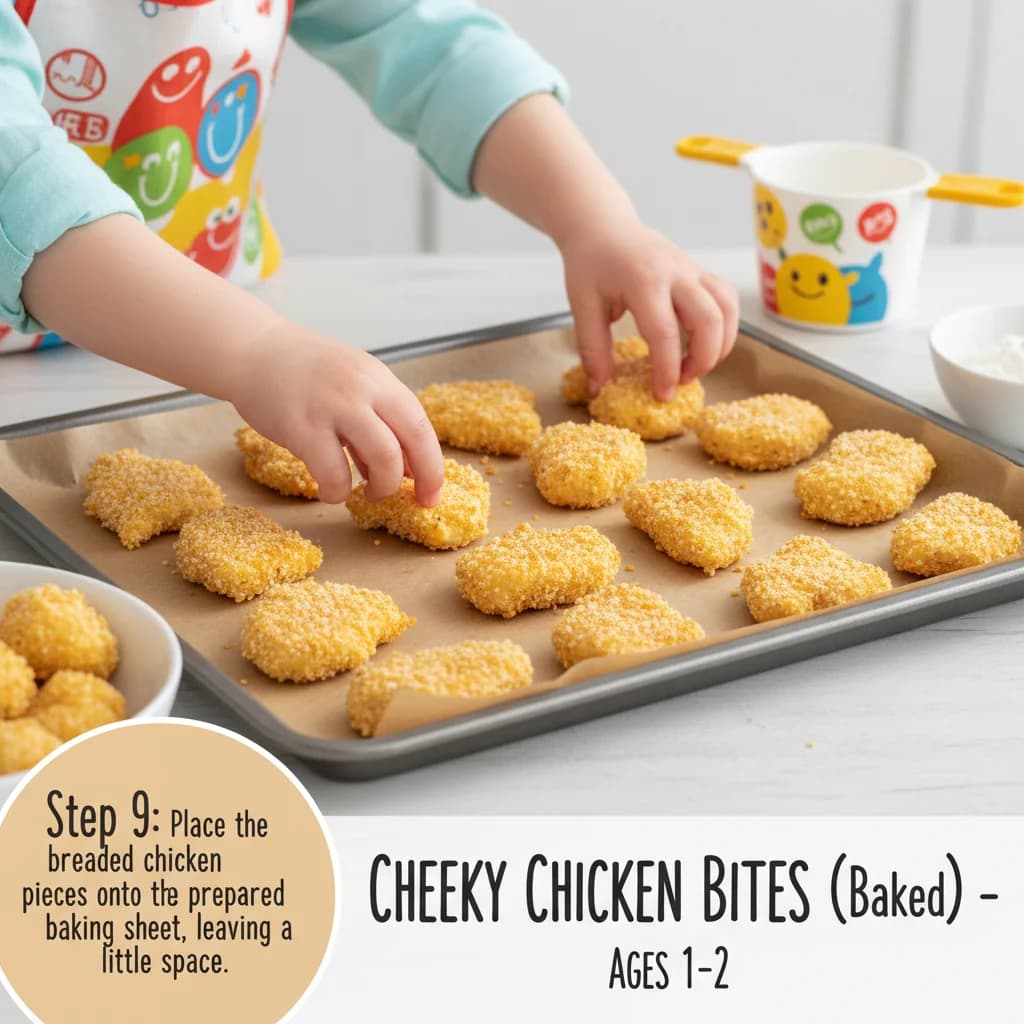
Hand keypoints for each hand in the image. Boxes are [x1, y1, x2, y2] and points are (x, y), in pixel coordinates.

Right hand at [231, 322, 443, 505]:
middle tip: (408, 499)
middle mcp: (363, 388)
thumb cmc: (304, 373)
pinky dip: (337, 491)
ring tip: (366, 492)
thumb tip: (404, 471)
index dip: (433, 466)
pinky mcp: (301, 426)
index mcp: (380, 379)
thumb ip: (378, 421)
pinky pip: (334, 473)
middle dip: (422, 480)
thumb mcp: (352, 384)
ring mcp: (333, 405)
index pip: (421, 426)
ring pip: (383, 458)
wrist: (251, 349)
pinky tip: (330, 489)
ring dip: (382, 487)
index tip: (431, 493)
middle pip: (413, 441)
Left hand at [559, 216, 738, 400]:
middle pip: (710, 320)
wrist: (602, 226)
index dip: (666, 370)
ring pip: (728, 308)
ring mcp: (692, 269)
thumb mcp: (582, 306)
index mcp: (643, 281)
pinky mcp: (700, 271)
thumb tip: (598, 389)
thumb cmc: (590, 264)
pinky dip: (725, 325)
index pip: (664, 333)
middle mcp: (675, 272)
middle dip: (703, 360)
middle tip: (681, 380)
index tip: (662, 395)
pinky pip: (727, 298)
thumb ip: (592, 349)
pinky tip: (705, 342)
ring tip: (695, 364)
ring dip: (721, 344)